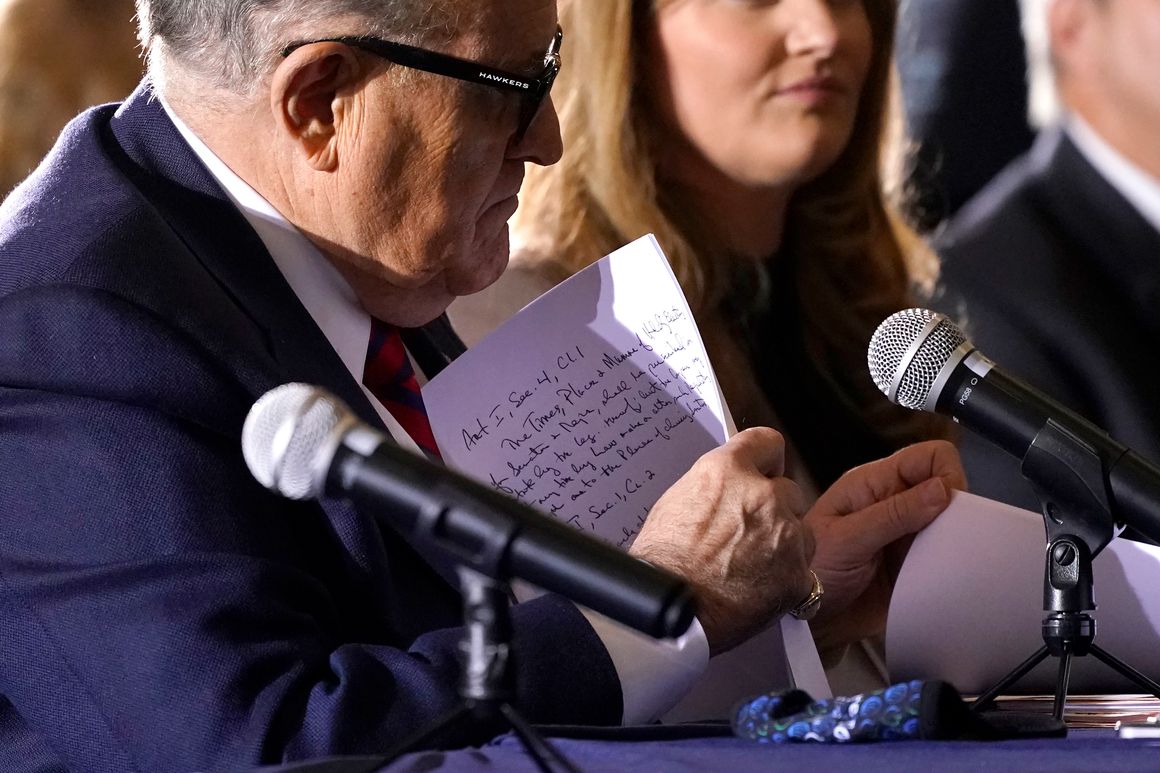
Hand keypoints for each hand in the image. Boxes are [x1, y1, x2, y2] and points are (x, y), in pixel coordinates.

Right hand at [629, 427, 814, 655]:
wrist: (669, 611)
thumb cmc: (661, 562)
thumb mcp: (677, 501)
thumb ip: (716, 487)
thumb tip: (730, 489)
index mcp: (728, 472)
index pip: (767, 442)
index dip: (766, 460)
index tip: (765, 472)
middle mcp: (763, 496)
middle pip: (789, 490)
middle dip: (775, 509)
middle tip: (751, 533)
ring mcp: (785, 535)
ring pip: (802, 531)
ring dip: (786, 544)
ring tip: (754, 567)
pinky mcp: (798, 574)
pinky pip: (804, 571)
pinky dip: (787, 580)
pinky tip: (761, 590)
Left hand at [806, 440, 965, 648]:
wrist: (806, 618)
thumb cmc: (812, 571)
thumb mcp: (847, 539)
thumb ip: (893, 514)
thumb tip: (943, 489)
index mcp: (875, 484)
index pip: (928, 457)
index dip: (948, 474)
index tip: (951, 507)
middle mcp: (895, 503)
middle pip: (947, 488)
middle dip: (959, 510)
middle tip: (950, 540)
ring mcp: (907, 535)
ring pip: (952, 523)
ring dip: (957, 539)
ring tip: (949, 561)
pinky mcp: (915, 565)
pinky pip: (947, 556)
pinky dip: (954, 564)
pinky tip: (948, 577)